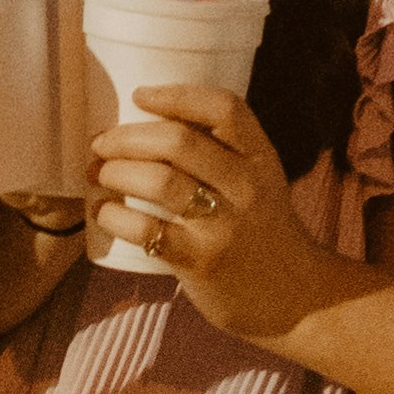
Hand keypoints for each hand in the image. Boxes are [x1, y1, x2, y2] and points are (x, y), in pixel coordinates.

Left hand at [103, 87, 343, 344]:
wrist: (293, 298)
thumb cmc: (260, 232)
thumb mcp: (259, 183)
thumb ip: (222, 155)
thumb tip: (147, 125)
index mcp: (262, 159)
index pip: (224, 109)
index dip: (177, 95)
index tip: (140, 96)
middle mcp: (246, 187)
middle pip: (178, 142)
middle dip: (126, 138)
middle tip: (101, 145)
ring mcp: (224, 226)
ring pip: (158, 182)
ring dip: (115, 172)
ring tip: (99, 174)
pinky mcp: (201, 261)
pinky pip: (146, 229)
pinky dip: (114, 216)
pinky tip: (103, 211)